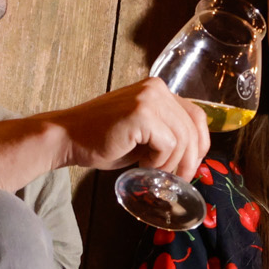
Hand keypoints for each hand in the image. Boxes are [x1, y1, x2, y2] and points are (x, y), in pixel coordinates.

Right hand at [56, 77, 209, 182]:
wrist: (68, 138)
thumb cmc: (101, 140)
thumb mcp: (143, 134)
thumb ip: (166, 135)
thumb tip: (191, 157)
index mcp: (159, 91)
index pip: (196, 116)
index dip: (200, 144)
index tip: (191, 166)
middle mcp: (157, 89)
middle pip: (193, 128)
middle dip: (190, 160)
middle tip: (178, 180)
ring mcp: (150, 98)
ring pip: (183, 139)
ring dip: (171, 164)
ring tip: (152, 172)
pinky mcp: (141, 114)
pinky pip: (168, 145)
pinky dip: (158, 161)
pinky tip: (141, 165)